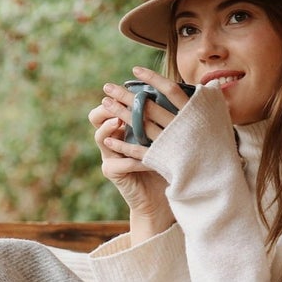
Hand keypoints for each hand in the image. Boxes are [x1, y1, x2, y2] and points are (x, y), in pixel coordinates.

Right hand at [91, 69, 188, 239]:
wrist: (161, 197)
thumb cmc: (168, 161)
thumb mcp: (167, 137)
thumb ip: (166, 116)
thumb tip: (181, 88)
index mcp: (123, 126)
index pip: (113, 104)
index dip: (121, 94)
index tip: (136, 84)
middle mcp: (112, 139)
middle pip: (100, 116)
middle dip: (109, 105)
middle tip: (114, 95)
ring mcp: (109, 155)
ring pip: (102, 137)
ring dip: (112, 128)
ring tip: (119, 122)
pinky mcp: (113, 172)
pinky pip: (122, 162)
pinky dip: (135, 158)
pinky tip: (149, 157)